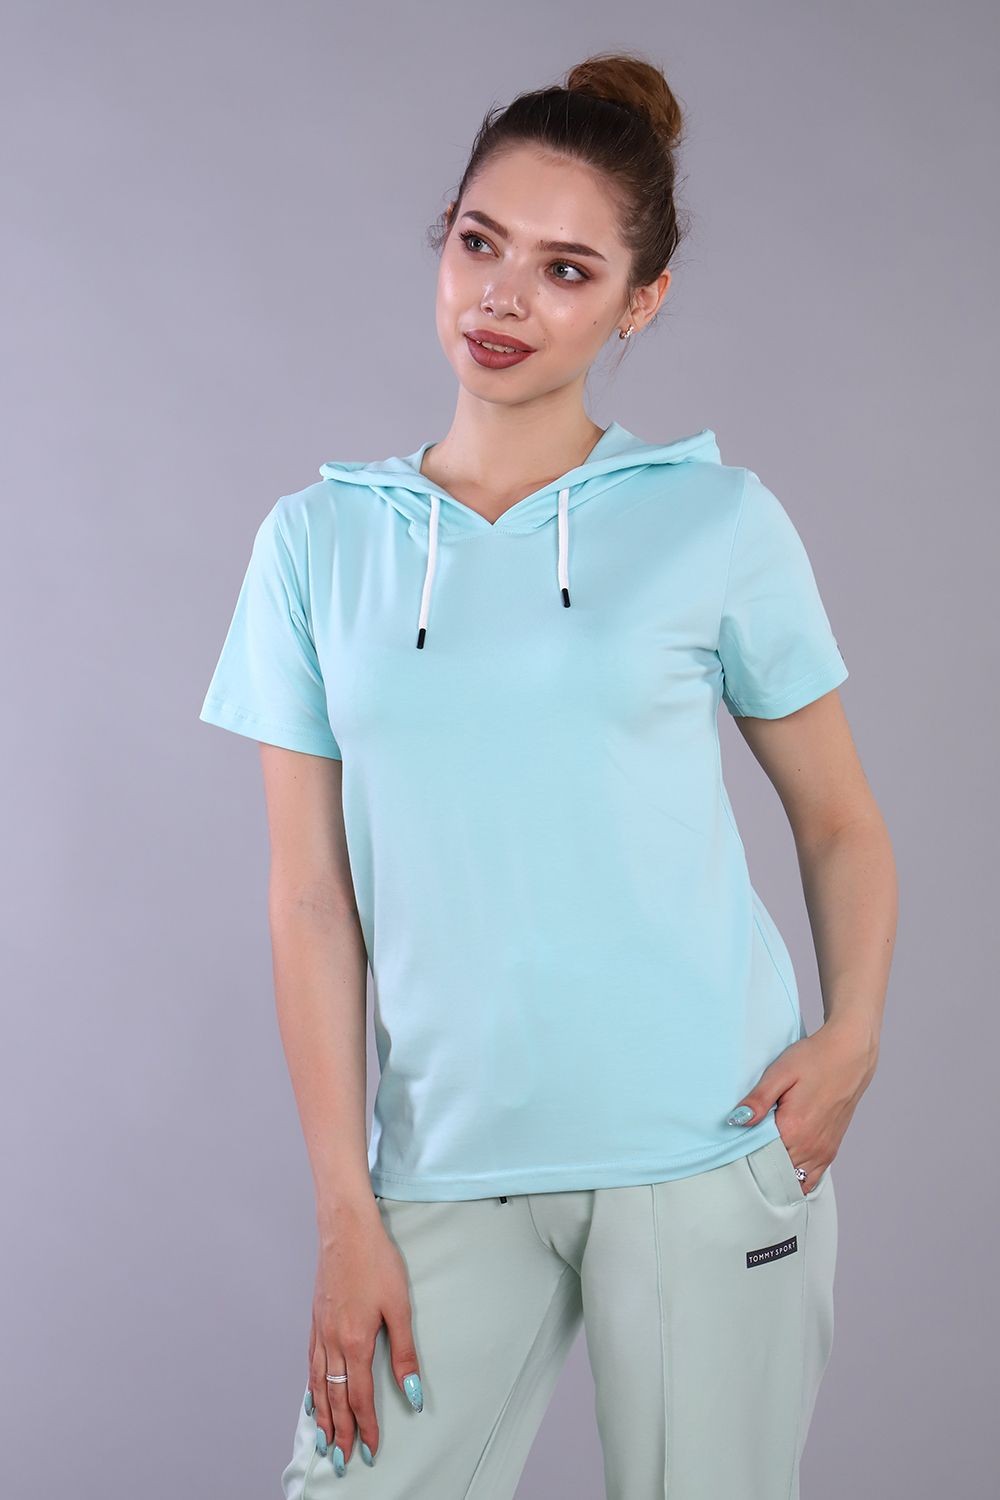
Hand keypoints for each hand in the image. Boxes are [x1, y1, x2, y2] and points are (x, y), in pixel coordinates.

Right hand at [307, 1196, 423, 1472]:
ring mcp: (320, 1330)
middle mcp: (332, 1342)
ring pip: (318, 1384)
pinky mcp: (316, 1318)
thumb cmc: (376, 1261)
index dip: (366, 1426)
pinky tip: (312, 1394)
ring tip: (324, 1440)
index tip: (370, 1450)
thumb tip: (412, 1393)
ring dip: (322, 1415)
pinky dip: (311, 1386)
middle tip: (341, 1460)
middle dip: (340, 1431)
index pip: (359, 1397)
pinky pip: (310, 1363)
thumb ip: (405, 1353)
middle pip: (334, 1398)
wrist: (346, 1228)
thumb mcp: (399, 1306)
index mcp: (356, 1342)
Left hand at [727, 1019, 878, 1191]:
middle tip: (745, 1154)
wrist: (849, 1055)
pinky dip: (797, 1176)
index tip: (735, 1149)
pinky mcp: (831, 1150)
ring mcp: (822, 1152)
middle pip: (776, 1173)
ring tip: (763, 1159)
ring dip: (778, 1174)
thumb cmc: (814, 1059)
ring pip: (794, 1180)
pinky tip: (785, 1164)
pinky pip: (812, 1177)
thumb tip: (736, 1121)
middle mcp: (810, 1147)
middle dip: (759, 1168)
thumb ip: (758, 1100)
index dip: (745, 1157)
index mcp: (793, 1129)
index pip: (760, 1160)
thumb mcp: (779, 1073)